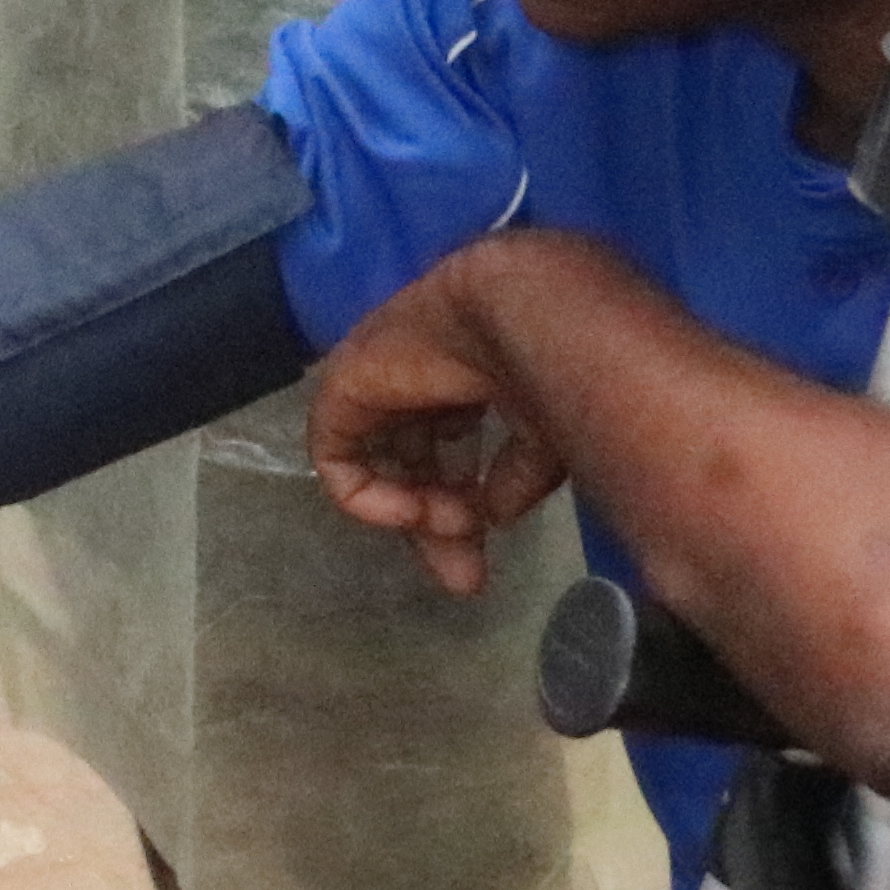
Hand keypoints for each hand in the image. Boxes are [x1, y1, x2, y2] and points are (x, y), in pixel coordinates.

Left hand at [307, 234, 594, 595]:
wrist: (524, 309)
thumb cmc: (553, 365)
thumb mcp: (547, 434)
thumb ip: (516, 476)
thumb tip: (496, 515)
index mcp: (467, 375)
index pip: (451, 448)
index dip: (468, 502)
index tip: (490, 544)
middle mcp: (418, 375)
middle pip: (415, 463)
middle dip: (441, 524)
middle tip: (466, 580)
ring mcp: (377, 377)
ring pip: (380, 466)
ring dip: (415, 515)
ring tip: (453, 533)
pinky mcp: (343, 386)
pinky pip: (336, 459)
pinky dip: (368, 499)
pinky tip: (413, 513)